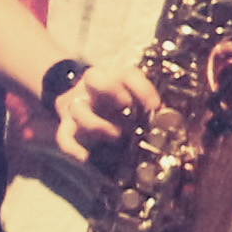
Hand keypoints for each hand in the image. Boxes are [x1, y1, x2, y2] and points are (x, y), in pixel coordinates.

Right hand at [59, 59, 164, 173]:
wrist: (81, 97)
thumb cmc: (115, 99)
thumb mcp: (131, 97)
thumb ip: (146, 105)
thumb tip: (169, 120)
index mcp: (113, 77)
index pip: (127, 74)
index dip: (142, 87)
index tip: (155, 105)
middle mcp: (92, 87)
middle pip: (93, 77)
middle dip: (110, 89)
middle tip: (126, 105)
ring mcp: (77, 104)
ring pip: (77, 108)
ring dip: (96, 123)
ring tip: (115, 134)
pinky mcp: (66, 124)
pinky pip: (63, 135)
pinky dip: (71, 148)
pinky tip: (84, 157)